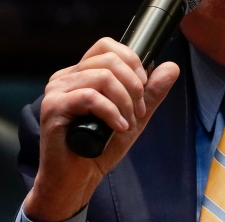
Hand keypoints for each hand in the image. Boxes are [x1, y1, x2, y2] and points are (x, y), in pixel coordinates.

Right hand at [22, 37, 179, 221]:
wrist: (77, 179)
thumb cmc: (100, 147)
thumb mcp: (134, 116)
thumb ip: (151, 92)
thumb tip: (172, 67)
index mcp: (81, 73)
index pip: (106, 46)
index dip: (131, 60)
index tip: (143, 84)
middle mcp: (65, 77)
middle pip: (108, 59)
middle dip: (133, 85)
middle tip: (139, 110)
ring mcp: (56, 91)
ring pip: (102, 77)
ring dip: (124, 101)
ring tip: (129, 122)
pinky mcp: (52, 107)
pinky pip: (90, 97)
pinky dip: (112, 112)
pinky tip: (119, 127)